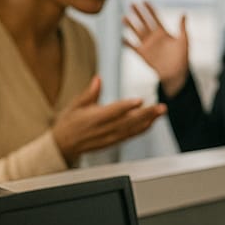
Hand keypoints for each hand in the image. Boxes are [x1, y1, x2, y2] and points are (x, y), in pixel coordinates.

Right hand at [50, 76, 166, 163]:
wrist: (63, 145)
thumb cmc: (68, 123)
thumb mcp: (75, 105)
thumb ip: (89, 93)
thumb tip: (98, 79)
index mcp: (93, 119)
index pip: (113, 112)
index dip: (126, 107)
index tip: (139, 100)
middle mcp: (103, 129)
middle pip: (127, 122)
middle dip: (146, 114)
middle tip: (160, 107)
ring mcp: (109, 137)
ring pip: (132, 130)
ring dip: (148, 121)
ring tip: (160, 112)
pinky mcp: (112, 142)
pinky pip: (130, 136)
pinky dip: (142, 129)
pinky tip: (151, 122)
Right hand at [122, 2, 190, 96]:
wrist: (176, 73)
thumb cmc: (182, 58)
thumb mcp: (184, 40)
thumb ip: (182, 27)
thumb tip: (184, 14)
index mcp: (163, 32)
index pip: (154, 18)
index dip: (149, 10)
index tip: (144, 1)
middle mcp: (154, 37)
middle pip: (143, 22)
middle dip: (138, 13)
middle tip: (131, 4)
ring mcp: (147, 45)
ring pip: (137, 32)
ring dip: (130, 25)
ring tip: (124, 17)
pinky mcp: (143, 54)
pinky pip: (133, 47)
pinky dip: (127, 42)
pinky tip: (122, 37)